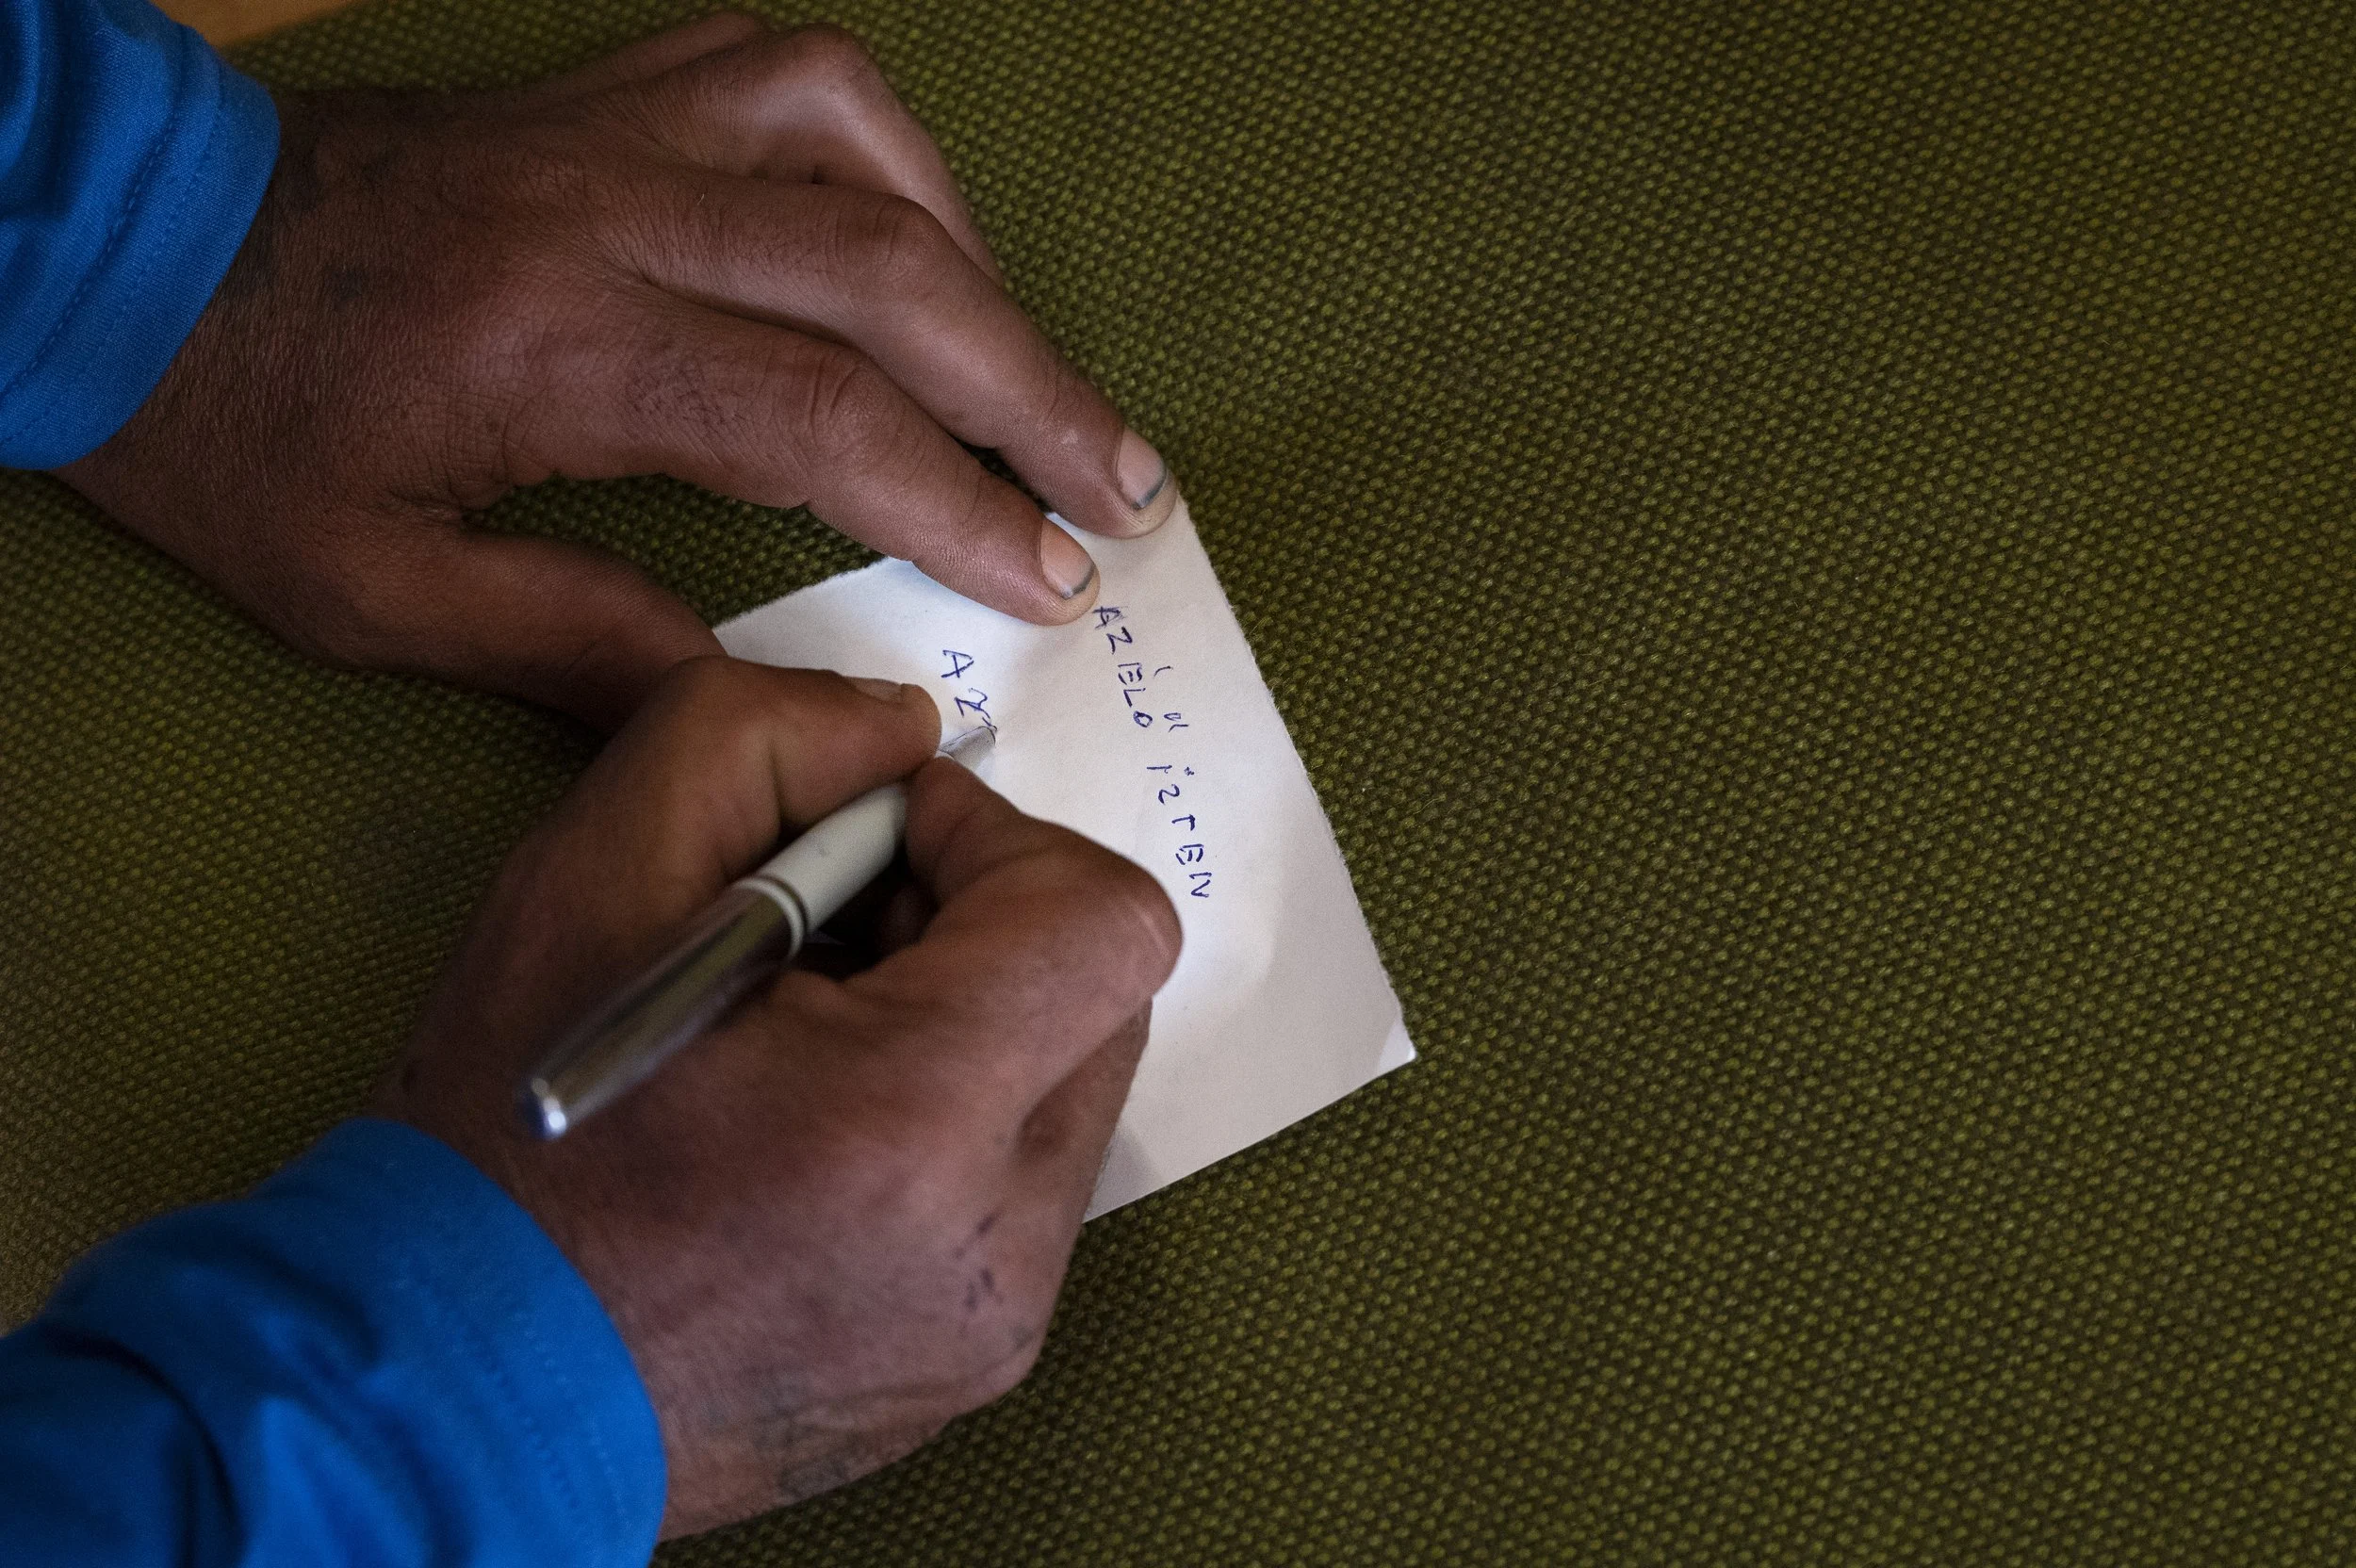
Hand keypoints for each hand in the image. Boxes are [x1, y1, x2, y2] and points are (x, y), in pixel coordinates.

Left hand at [58, 15, 1178, 728]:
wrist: (107, 248)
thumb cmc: (227, 432)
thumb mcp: (364, 591)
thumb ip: (568, 641)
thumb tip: (747, 690)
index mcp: (551, 345)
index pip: (816, 416)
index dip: (958, 504)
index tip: (1050, 581)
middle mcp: (603, 209)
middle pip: (884, 271)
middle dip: (1035, 392)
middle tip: (1130, 489)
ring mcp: (605, 123)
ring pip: (856, 140)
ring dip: (979, 262)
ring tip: (1039, 374)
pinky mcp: (597, 86)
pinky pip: (790, 70)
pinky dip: (893, 151)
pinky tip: (929, 231)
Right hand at [373, 658, 1180, 1535]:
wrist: (440, 1399)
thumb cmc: (503, 1142)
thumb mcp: (589, 877)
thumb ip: (756, 738)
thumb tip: (903, 731)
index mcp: (911, 1122)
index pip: (1105, 921)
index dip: (1002, 843)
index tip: (880, 847)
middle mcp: (991, 1244)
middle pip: (1102, 999)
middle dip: (984, 927)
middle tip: (824, 940)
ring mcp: (995, 1322)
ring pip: (1065, 1091)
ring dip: (968, 1025)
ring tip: (804, 1046)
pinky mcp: (972, 1364)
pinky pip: (1020, 1189)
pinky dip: (950, 1127)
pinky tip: (812, 1138)